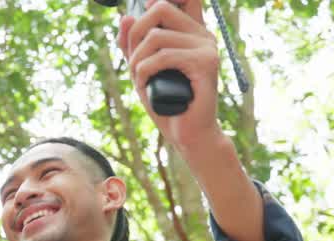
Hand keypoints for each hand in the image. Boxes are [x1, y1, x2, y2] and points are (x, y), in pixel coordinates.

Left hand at [117, 0, 224, 151]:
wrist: (189, 134)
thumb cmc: (166, 102)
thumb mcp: (143, 69)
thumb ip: (133, 44)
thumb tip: (126, 17)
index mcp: (192, 32)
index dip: (155, 1)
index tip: (140, 20)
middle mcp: (203, 34)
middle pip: (161, 7)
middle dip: (135, 33)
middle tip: (132, 60)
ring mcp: (207, 47)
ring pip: (156, 36)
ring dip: (137, 60)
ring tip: (139, 79)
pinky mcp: (205, 64)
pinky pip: (163, 56)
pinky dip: (144, 71)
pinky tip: (145, 84)